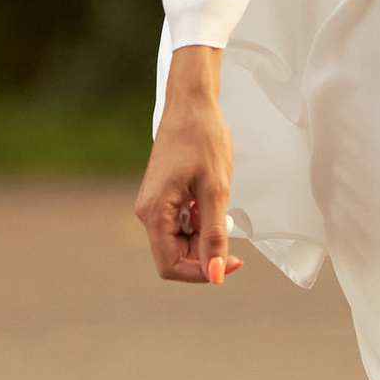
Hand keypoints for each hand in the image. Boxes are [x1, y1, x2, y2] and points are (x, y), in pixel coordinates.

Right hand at [134, 50, 242, 285]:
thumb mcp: (216, 190)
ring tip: (219, 205)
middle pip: (175, 256)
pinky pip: (180, 224)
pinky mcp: (162, 198)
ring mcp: (153, 205)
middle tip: (232, 232)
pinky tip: (210, 199)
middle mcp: (147, 212)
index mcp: (154, 212)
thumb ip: (215, 235)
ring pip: (179, 241)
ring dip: (204, 235)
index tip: (231, 263)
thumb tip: (215, 275)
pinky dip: (200, 221)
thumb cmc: (203, 138)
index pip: (170, 266)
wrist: (192, 104)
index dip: (201, 272)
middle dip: (205, 253)